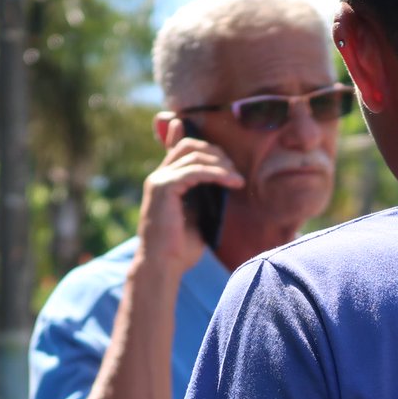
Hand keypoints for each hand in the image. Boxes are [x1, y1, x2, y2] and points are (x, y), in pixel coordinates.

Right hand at [135, 117, 243, 274]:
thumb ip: (204, 197)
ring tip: (238, 180)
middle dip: (216, 152)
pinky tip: (232, 182)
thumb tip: (223, 185)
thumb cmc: (180, 248)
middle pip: (189, 146)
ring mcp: (159, 181)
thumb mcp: (197, 217)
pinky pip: (195, 171)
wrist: (163, 266)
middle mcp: (159, 177)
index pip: (175, 149)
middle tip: (235, 171)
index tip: (205, 132)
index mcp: (165, 183)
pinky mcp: (164, 188)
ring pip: (194, 155)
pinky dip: (217, 173)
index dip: (185, 135)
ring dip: (221, 164)